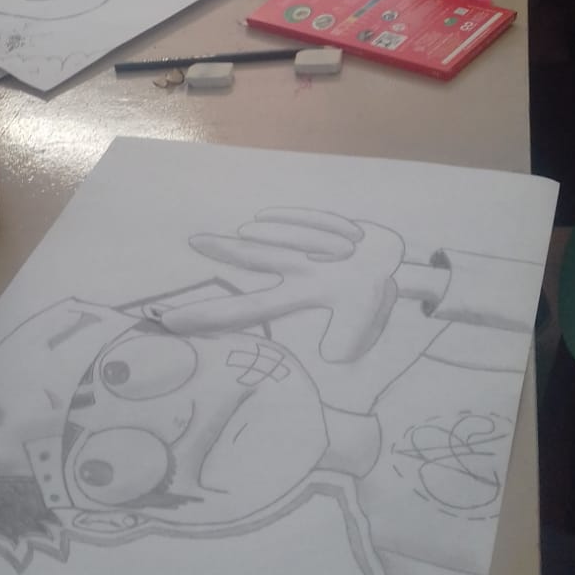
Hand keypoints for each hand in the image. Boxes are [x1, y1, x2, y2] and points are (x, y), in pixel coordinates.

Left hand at [157, 209, 404, 362]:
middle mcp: (296, 274)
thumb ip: (348, 338)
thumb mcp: (363, 324)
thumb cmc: (376, 303)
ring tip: (272, 234)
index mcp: (297, 299)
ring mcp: (308, 251)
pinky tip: (278, 217)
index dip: (210, 315)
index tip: (170, 321)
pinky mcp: (322, 230)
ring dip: (285, 233)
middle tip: (193, 240)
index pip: (246, 309)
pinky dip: (309, 220)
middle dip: (225, 250)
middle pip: (254, 258)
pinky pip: (307, 218)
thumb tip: (332, 357)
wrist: (403, 275)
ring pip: (283, 236)